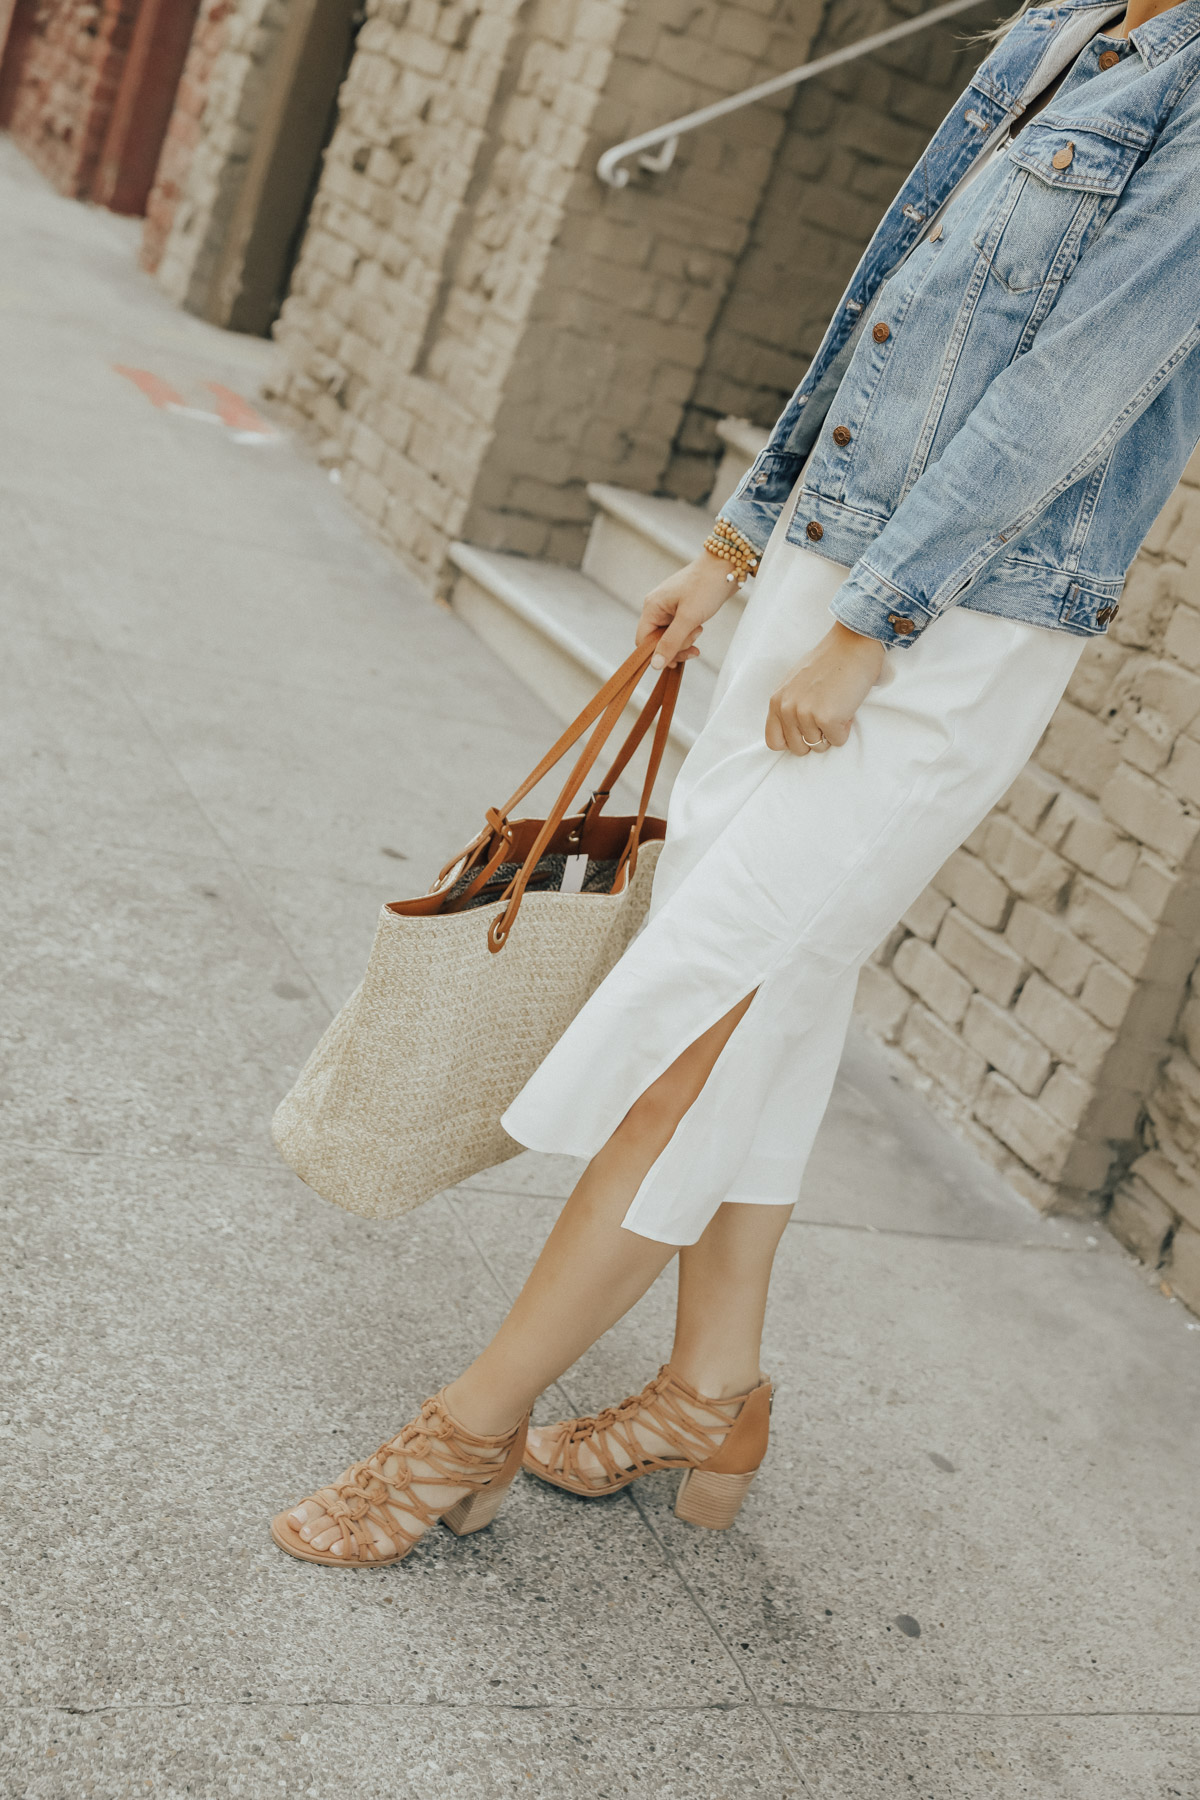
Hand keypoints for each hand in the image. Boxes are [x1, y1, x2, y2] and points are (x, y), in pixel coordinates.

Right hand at [636, 552, 739, 667]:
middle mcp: (656, 607)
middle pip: (657, 641)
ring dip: (684, 641)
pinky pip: (678, 630)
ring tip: (699, 630)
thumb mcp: (688, 618)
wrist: (726, 567)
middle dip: (675, 647)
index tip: (675, 659)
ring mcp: (668, 608)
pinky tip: (698, 631)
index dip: (657, 654)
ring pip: (669, 637)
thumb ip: (671, 642)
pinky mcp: (680, 609)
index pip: (643, 641)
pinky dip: (688, 635)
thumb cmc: (706, 586)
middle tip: (694, 642)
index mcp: (652, 607)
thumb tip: (655, 665)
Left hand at [766, 622, 884, 755]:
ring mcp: (805, 714)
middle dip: (816, 737)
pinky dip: (846, 728)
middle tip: (827, 714)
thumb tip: (792, 731)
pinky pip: (837, 740)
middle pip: (798, 748)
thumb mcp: (796, 683)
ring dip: (832, 731)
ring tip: (837, 705)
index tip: (807, 731)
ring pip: (819, 746)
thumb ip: (790, 705)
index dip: (793, 740)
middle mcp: (787, 709)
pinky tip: (846, 706)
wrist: (853, 644)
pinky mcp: (826, 718)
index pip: (774, 741)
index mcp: (777, 701)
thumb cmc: (829, 662)